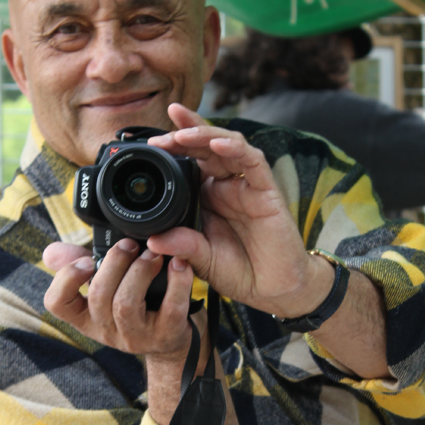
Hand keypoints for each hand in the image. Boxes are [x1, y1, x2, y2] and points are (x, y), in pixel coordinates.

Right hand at [42, 237, 203, 361]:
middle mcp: (107, 331)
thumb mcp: (105, 287)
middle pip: (99, 297)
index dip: (66, 279)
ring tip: (153, 254)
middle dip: (114, 264)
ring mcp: (136, 337)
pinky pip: (170, 309)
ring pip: (126, 305)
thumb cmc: (134, 305)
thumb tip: (50, 252)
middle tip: (129, 245)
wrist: (172, 339)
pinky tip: (180, 265)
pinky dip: (177, 283)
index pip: (57, 304)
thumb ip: (80, 265)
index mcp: (86, 316)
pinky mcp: (166, 336)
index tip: (86, 260)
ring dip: (140, 271)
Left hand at [146, 103, 332, 317]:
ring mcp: (246, 186)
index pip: (190, 163)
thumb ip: (182, 246)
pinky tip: (218, 143)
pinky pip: (252, 161)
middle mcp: (226, 187)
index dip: (173, 148)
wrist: (273, 290)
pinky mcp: (266, 190)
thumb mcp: (202, 260)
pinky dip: (235, 148)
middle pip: (206, 147)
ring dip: (204, 135)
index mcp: (208, 198)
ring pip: (227, 145)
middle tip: (159, 136)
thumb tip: (152, 240)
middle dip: (183, 134)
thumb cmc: (240, 272)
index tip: (150, 145)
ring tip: (181, 134)